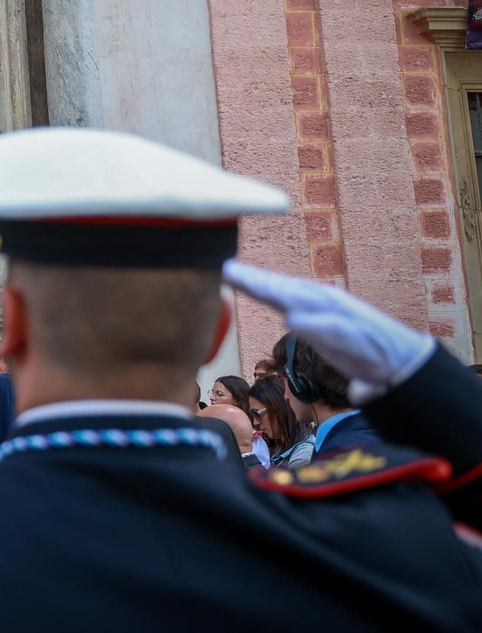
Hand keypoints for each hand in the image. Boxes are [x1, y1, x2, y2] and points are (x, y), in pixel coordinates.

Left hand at [223, 260, 436, 402]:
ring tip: (252, 284)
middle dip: (258, 280)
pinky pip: (331, 329)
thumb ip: (311, 329)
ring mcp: (341, 319)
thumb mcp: (329, 339)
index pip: (281, 290)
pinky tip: (292, 319)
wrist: (405, 362)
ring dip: (278, 292)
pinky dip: (313, 324)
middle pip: (286, 290)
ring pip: (305, 301)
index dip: (255, 281)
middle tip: (228, 270)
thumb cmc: (364, 350)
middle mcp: (328, 305)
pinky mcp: (355, 338)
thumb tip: (290, 319)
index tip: (227, 270)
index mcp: (319, 305)